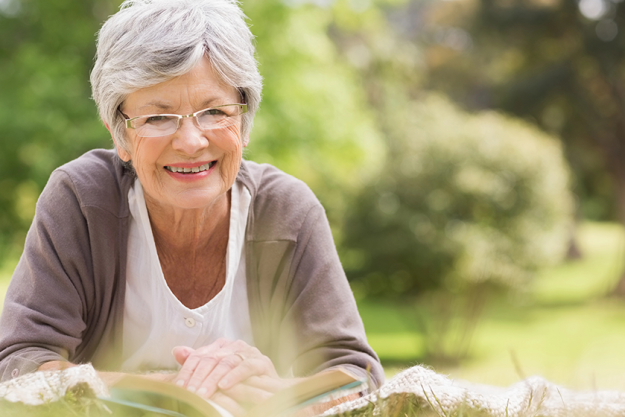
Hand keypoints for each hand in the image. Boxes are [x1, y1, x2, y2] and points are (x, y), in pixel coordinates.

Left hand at [172, 339, 294, 414]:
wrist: (269, 388)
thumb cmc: (239, 383)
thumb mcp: (215, 375)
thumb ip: (198, 363)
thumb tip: (176, 351)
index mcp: (220, 346)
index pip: (198, 356)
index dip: (187, 371)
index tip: (178, 388)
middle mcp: (233, 346)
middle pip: (210, 359)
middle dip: (198, 377)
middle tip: (189, 393)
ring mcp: (249, 352)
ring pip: (226, 362)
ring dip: (213, 379)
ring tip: (203, 393)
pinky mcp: (262, 362)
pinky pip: (246, 366)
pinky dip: (235, 376)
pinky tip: (224, 386)